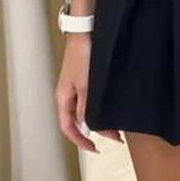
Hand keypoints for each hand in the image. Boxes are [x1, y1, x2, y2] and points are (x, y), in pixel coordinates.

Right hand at [55, 33, 122, 152]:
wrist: (86, 31)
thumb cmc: (81, 54)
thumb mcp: (85, 85)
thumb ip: (86, 107)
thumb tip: (88, 127)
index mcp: (63, 98)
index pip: (68, 127)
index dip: (80, 141)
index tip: (95, 148)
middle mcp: (69, 94)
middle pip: (79, 120)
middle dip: (96, 131)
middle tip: (115, 137)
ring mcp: (77, 86)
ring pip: (87, 110)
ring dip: (100, 119)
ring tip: (116, 124)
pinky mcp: (86, 78)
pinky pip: (91, 99)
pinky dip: (100, 107)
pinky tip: (111, 108)